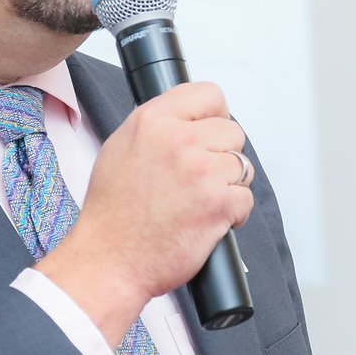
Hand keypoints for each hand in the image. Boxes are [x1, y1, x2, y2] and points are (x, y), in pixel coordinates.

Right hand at [38, 82, 252, 345]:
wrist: (110, 259)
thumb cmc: (113, 213)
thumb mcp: (121, 148)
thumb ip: (158, 126)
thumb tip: (190, 119)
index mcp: (153, 121)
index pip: (209, 94)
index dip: (214, 116)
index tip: (209, 133)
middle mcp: (179, 141)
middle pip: (232, 132)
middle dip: (221, 156)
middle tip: (199, 178)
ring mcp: (202, 172)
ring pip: (242, 166)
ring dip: (228, 185)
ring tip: (199, 201)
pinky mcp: (219, 204)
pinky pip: (246, 198)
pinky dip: (233, 213)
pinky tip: (207, 219)